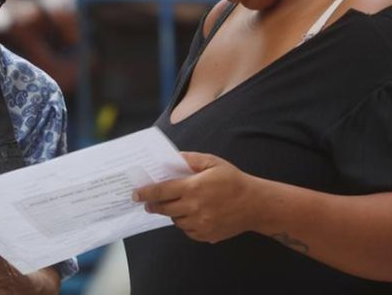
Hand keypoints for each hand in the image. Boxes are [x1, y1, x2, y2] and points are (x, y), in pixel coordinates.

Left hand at [133, 152, 262, 243]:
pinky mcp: (206, 235)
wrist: (256, 204)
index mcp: (194, 188)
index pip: (162, 191)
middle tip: (147, 203)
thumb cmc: (233, 180)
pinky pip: (187, 230)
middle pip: (164, 208)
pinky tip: (193, 214)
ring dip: (172, 213)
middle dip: (153, 205)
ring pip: (175, 220)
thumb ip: (189, 159)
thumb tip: (170, 158)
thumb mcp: (212, 162)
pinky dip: (186, 223)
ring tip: (179, 205)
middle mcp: (195, 207)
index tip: (135, 194)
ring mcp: (201, 224)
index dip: (146, 193)